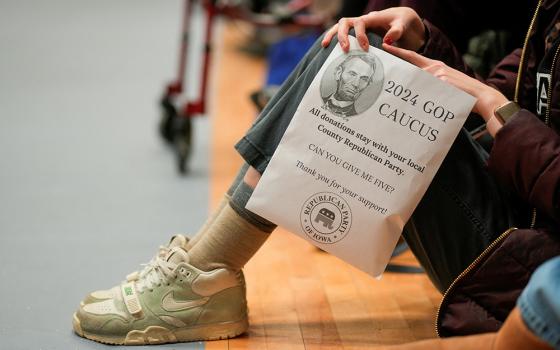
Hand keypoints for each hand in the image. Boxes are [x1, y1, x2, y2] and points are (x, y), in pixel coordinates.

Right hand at [321, 7, 425, 52]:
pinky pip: (342, 35)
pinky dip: (334, 41)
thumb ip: (396, 31)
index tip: (365, 48)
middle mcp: (362, 21)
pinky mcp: (355, 35)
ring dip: (332, 35)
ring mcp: (357, 28)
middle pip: (345, 22)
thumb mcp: (403, 24)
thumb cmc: (403, 22)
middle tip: (345, 50)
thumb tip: (386, 40)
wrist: (402, 21)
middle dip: (342, 35)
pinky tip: (328, 50)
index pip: (360, 23)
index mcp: (372, 18)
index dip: (360, 35)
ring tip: (325, 46)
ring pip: (339, 27)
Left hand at [382, 43, 507, 136]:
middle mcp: (435, 67)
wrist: (481, 97)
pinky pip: (426, 90)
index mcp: (435, 66)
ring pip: (417, 81)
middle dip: (401, 77)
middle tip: (389, 82)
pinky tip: (423, 103)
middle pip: (411, 71)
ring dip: (412, 92)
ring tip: (408, 101)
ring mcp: (438, 74)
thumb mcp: (443, 84)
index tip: (386, 46)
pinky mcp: (442, 82)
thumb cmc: (461, 94)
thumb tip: (412, 89)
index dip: (399, 51)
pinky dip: (422, 97)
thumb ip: (429, 82)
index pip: (413, 57)